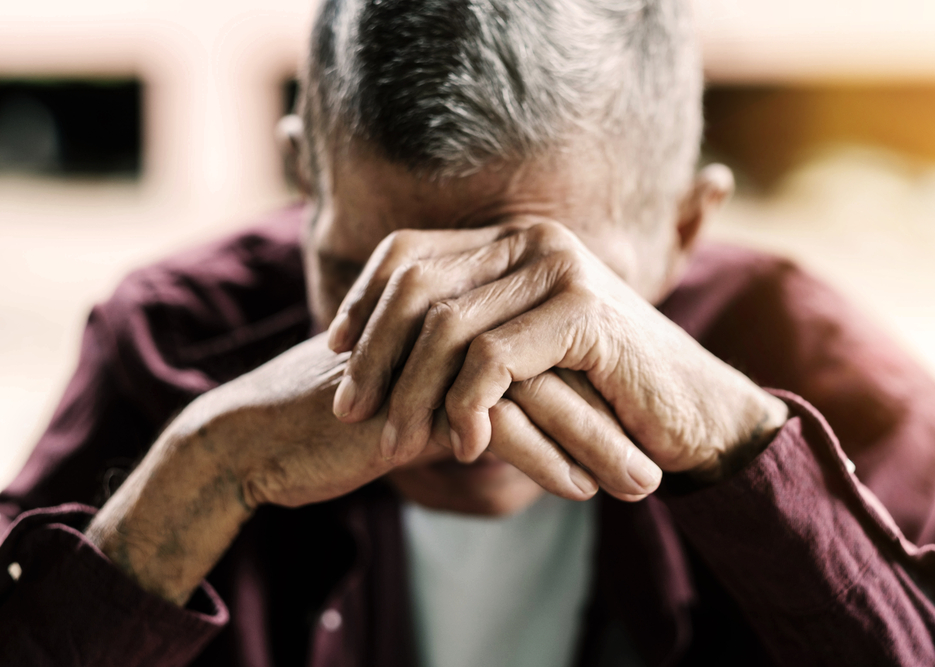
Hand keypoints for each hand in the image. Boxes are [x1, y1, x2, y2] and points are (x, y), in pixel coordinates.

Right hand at [85, 333, 621, 604]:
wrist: (260, 437)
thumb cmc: (340, 420)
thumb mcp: (418, 400)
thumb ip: (474, 395)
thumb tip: (537, 420)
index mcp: (453, 313)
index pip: (545, 343)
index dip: (595, 387)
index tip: (640, 427)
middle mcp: (447, 322)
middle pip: (553, 362)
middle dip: (612, 414)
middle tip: (665, 456)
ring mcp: (429, 355)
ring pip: (536, 392)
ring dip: (595, 442)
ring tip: (640, 485)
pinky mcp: (411, 398)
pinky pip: (496, 426)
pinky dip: (544, 461)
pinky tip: (578, 490)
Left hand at [329, 219, 786, 483]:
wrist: (689, 410)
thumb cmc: (598, 389)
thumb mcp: (520, 354)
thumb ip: (466, 333)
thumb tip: (373, 345)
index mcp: (513, 242)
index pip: (409, 252)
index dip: (362, 300)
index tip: (333, 350)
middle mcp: (532, 242)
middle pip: (416, 286)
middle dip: (371, 354)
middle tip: (349, 412)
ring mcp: (560, 271)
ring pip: (447, 328)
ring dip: (411, 393)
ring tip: (393, 444)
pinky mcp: (583, 312)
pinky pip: (494, 359)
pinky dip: (466, 407)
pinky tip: (463, 445)